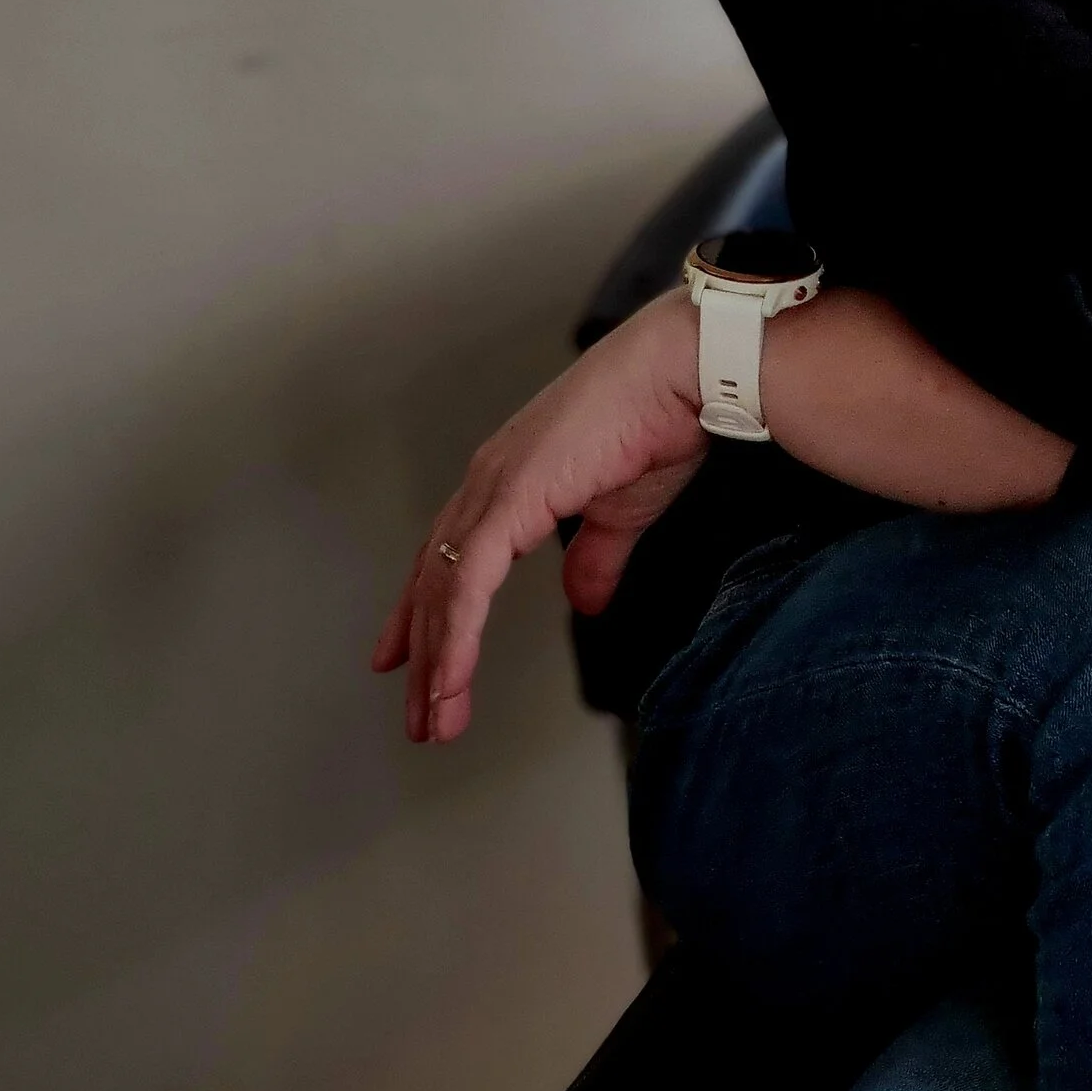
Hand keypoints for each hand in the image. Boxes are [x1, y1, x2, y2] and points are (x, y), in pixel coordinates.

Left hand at [372, 291, 708, 744]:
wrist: (684, 371)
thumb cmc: (660, 420)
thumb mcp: (622, 510)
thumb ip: (595, 556)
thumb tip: (584, 601)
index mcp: (511, 479)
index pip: (450, 557)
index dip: (425, 612)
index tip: (407, 661)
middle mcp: (489, 480)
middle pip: (435, 580)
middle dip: (425, 654)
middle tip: (422, 716)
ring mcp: (495, 486)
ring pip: (444, 588)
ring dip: (437, 660)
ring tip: (435, 720)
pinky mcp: (512, 496)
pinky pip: (470, 581)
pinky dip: (456, 635)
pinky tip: (451, 679)